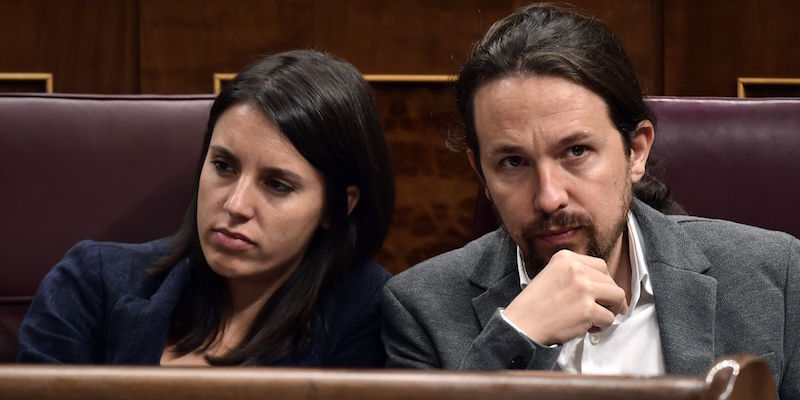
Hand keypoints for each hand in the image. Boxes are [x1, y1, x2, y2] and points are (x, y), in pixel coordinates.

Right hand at [503, 249, 628, 344]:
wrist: (522, 323)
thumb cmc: (536, 305)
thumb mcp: (552, 274)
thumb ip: (576, 274)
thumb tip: (605, 286)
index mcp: (566, 257)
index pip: (601, 266)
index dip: (605, 282)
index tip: (601, 295)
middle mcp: (576, 269)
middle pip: (611, 281)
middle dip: (609, 298)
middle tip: (599, 311)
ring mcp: (583, 288)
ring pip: (617, 297)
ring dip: (609, 310)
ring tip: (594, 319)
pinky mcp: (587, 309)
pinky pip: (609, 318)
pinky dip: (602, 326)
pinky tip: (587, 328)